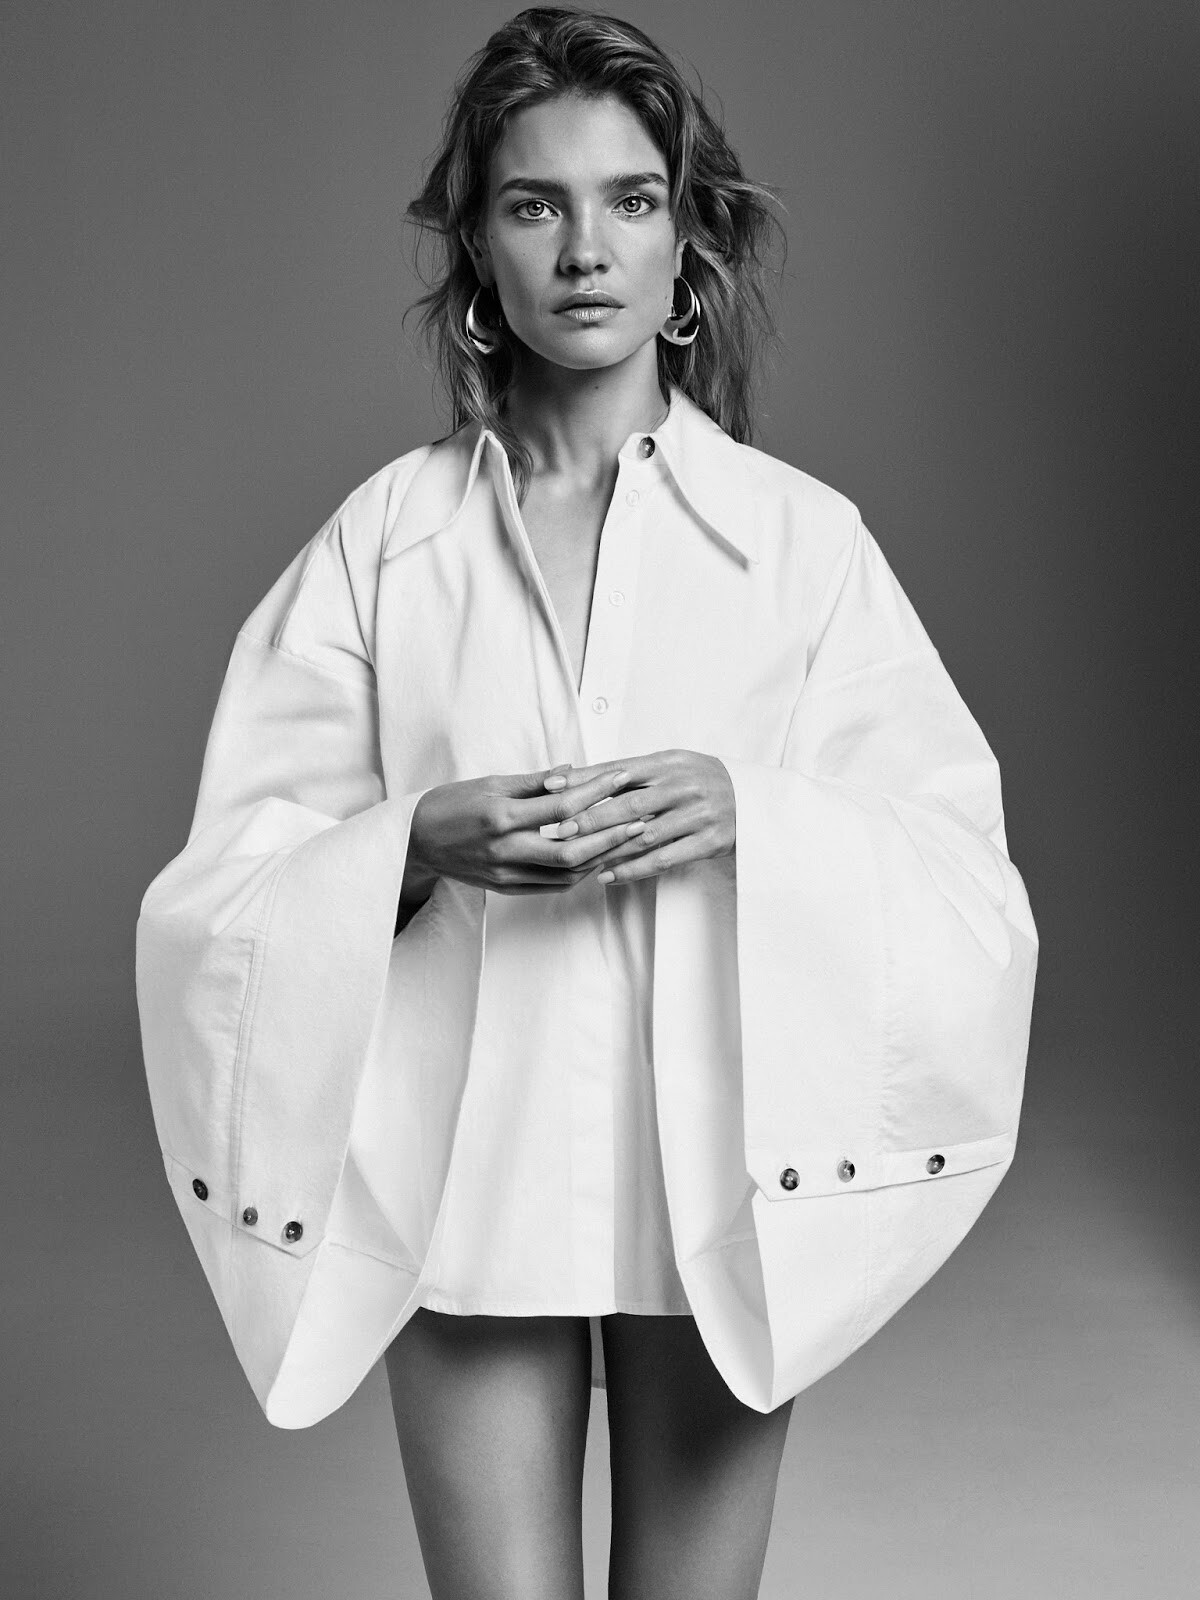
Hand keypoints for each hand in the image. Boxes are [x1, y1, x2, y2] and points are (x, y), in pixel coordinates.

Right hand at [403, 763, 653, 897]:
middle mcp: (505, 850)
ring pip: (566, 874)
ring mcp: (506, 874)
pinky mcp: (506, 888)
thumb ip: (534, 782)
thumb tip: (574, 772)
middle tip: (639, 820)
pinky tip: (595, 860)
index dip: (596, 791)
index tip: (621, 778)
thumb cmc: (451, 804)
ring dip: (599, 859)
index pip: (561, 806)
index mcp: (501, 817)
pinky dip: (578, 874)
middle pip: (571, 849)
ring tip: (624, 841)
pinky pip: (551, 886)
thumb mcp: (490, 783)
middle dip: (609, 835)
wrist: (415, 841)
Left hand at [539, 749, 735, 885]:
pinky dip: (633, 869)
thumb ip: (630, 773)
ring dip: (608, 849)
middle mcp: (684, 786)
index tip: (552, 787)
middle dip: (590, 818)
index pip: (619, 770)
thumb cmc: (700, 780)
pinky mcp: (710, 841)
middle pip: (628, 804)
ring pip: (644, 835)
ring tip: (579, 858)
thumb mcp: (670, 766)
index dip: (584, 779)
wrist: (755, 799)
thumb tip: (576, 777)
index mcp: (669, 763)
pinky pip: (664, 858)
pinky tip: (609, 876)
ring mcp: (698, 814)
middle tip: (559, 830)